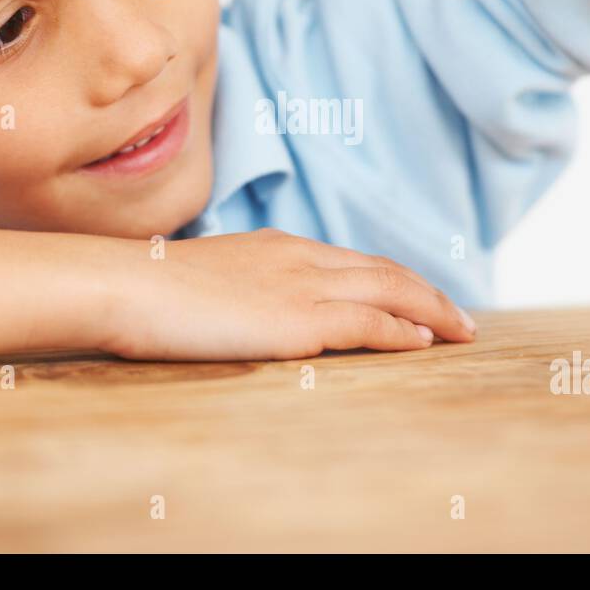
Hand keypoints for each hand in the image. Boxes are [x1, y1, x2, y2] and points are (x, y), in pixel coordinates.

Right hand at [90, 228, 476, 359]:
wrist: (127, 285)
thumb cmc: (150, 290)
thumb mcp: (205, 282)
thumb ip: (240, 288)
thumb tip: (249, 309)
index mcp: (278, 246)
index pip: (353, 262)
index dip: (393, 280)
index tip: (419, 298)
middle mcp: (300, 257)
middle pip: (384, 270)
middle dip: (428, 294)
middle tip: (461, 318)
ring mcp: (301, 284)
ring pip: (389, 290)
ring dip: (431, 311)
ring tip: (461, 332)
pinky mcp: (298, 317)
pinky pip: (368, 321)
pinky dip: (402, 331)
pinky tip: (423, 343)